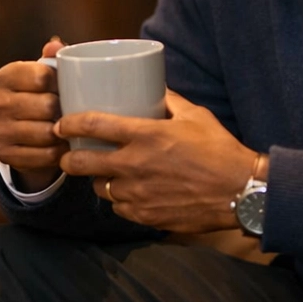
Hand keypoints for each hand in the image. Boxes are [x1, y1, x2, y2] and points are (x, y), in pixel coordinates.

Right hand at [0, 37, 67, 190]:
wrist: (18, 135)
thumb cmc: (36, 97)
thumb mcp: (41, 75)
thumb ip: (50, 59)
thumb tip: (55, 44)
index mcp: (4, 77)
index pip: (43, 76)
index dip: (61, 83)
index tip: (65, 88)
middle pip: (47, 105)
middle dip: (63, 110)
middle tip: (69, 112)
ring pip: (48, 132)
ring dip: (63, 133)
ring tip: (68, 129)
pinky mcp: (6, 154)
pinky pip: (46, 155)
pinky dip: (58, 152)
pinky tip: (60, 145)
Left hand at [56, 90, 258, 233]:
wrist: (240, 192)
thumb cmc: (219, 149)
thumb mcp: (194, 115)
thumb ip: (169, 101)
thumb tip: (153, 86)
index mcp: (144, 135)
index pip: (92, 125)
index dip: (69, 123)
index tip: (62, 123)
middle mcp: (134, 165)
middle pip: (82, 163)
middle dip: (68, 159)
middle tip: (68, 155)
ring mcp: (137, 193)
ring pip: (99, 188)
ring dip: (98, 180)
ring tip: (104, 173)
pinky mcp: (145, 215)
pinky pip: (119, 207)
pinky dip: (119, 199)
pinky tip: (127, 192)